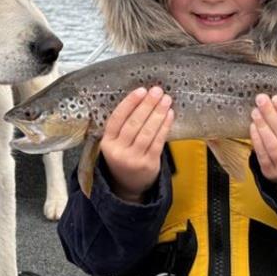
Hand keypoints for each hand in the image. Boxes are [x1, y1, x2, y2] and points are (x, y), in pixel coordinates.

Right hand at [100, 86, 174, 202]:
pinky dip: (164, 126)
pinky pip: (158, 142)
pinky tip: (169, 115)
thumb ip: (123, 126)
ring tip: (165, 100)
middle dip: (147, 105)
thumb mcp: (115, 143)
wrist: (128, 185)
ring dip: (158, 114)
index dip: (129, 103)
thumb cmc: (123, 157)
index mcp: (107, 143)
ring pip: (147, 132)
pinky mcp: (149, 164)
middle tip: (157, 91)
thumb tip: (142, 99)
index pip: (117, 119)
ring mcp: (133, 159)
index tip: (141, 90)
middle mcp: (118, 151)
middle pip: (134, 124)